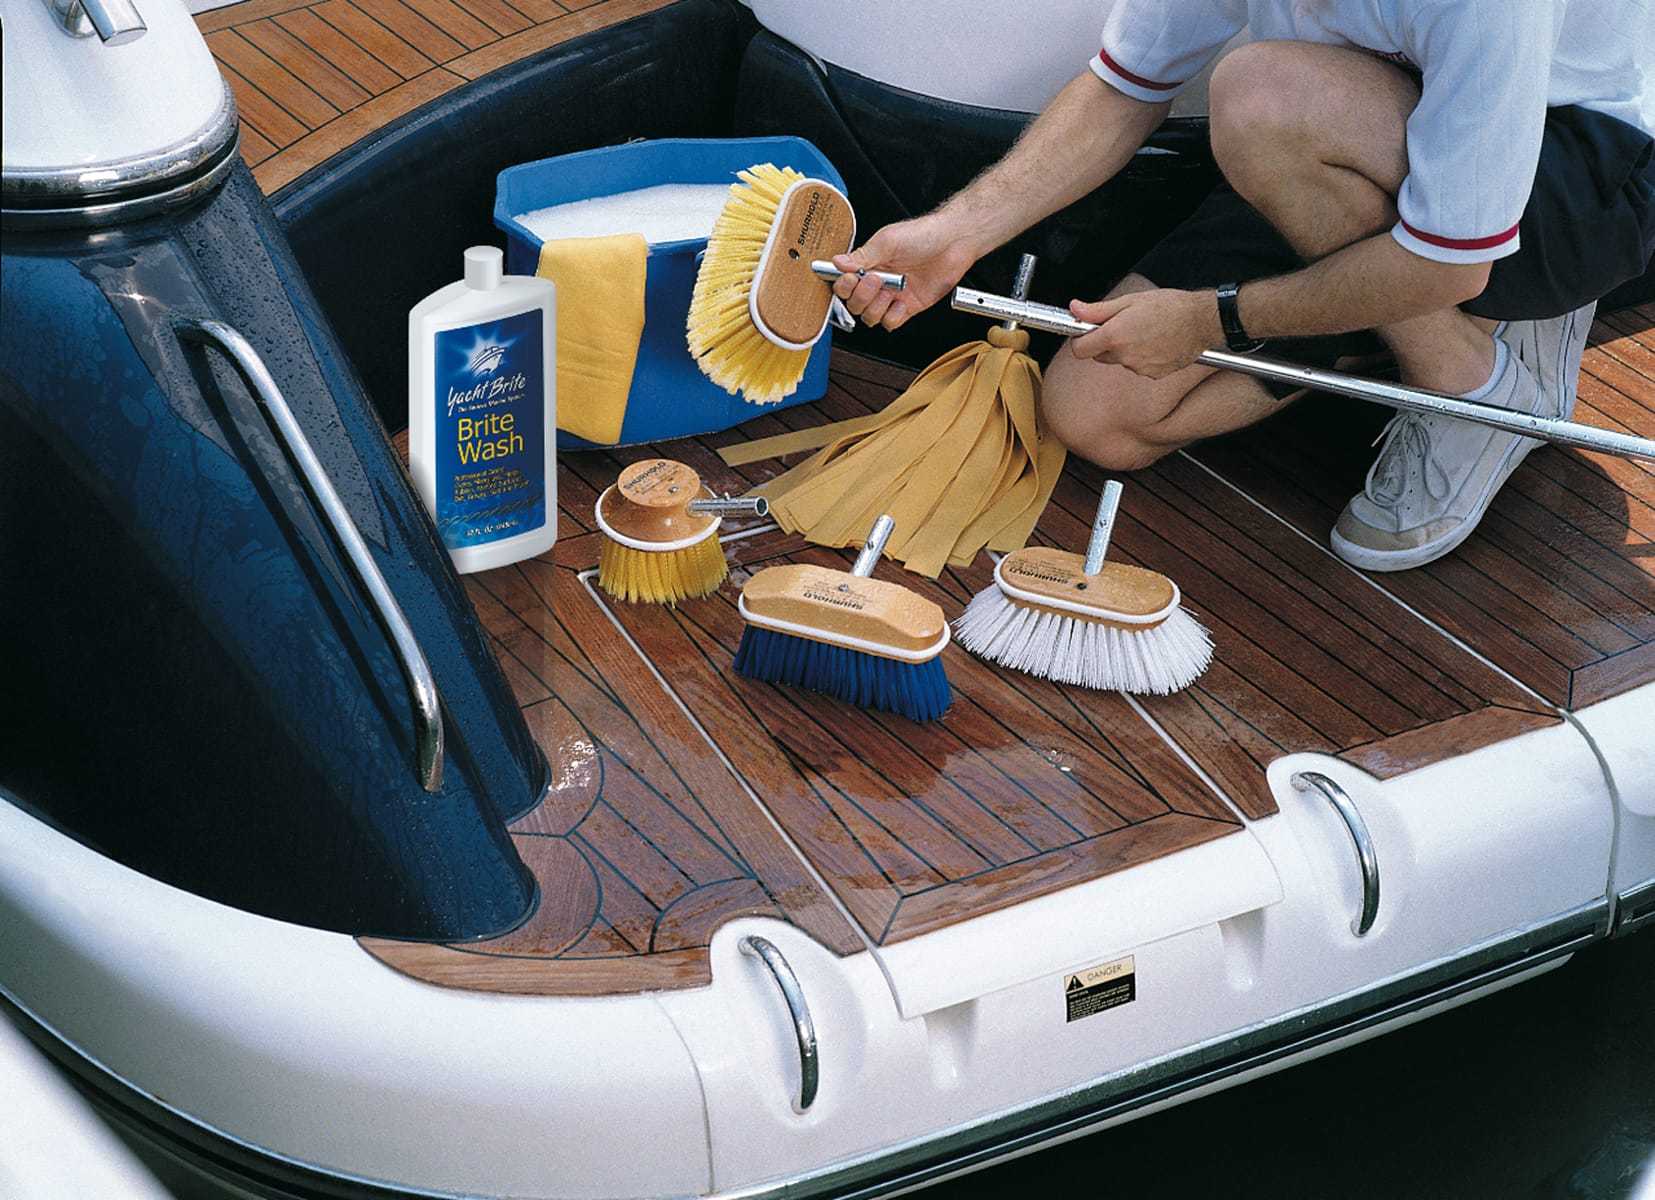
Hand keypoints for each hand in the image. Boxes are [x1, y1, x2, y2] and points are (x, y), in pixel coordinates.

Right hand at [830, 213, 978, 330]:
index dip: (844, 286)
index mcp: (869, 264)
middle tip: (877, 280)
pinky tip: (903, 300)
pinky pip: (891, 322)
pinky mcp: (908, 307)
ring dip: (877, 307)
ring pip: (870, 316)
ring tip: (890, 291)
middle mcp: (878, 282)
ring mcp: (892, 296)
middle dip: (862, 296)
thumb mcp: (887, 241)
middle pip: (854, 304)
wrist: (952, 243)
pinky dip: (894, 315)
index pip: (844, 284)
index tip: (851, 279)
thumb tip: (838, 262)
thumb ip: (862, 256)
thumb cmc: (923, 235)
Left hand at [1068, 289, 1220, 377]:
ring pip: (1121, 361)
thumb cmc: (1169, 306)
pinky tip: (1156, 342)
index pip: (1079, 350)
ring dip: (1126, 349)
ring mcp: (1139, 368)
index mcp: (1115, 336)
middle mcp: (1125, 356)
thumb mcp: (1130, 301)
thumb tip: (1074, 309)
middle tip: (1123, 325)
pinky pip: (1138, 367)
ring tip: (1146, 331)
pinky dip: (1143, 357)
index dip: (1080, 340)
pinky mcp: (1153, 375)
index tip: (1086, 332)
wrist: (1202, 320)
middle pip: (1099, 356)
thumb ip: (1098, 310)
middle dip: (1105, 343)